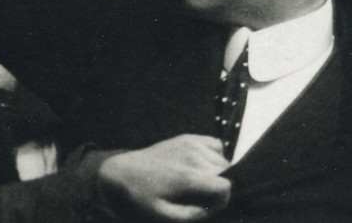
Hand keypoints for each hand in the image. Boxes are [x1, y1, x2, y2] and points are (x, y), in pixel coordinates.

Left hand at [98, 135, 231, 221]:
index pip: (225, 186)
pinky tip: (202, 166)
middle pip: (226, 173)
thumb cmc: (143, 195)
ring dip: (217, 173)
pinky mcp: (188, 138)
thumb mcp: (164, 214)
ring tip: (198, 182)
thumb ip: (193, 214)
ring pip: (223, 160)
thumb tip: (215, 207)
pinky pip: (216, 145)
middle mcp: (192, 156)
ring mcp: (191, 143)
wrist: (124, 171)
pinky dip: (215, 156)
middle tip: (200, 196)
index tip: (209, 206)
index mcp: (187, 176)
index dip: (222, 200)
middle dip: (218, 188)